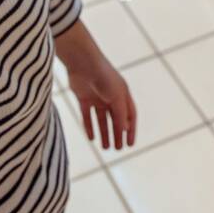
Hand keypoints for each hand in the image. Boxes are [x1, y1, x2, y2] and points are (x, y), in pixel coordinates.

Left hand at [57, 23, 136, 150]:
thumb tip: (124, 130)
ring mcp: (97, 97)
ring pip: (102, 119)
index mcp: (123, 94)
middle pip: (116, 119)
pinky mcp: (84, 97)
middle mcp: (111, 96)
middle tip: (118, 149)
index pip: (130, 115)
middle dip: (117, 134)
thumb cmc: (104, 77)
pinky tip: (91, 139)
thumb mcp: (116, 97)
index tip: (130, 144)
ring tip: (105, 147)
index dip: (130, 130)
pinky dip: (89, 126)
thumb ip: (120, 114)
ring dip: (104, 133)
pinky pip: (87, 116)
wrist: (83, 62)